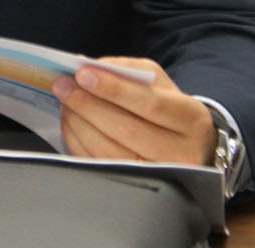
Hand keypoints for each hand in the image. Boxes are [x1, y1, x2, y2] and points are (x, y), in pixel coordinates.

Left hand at [52, 57, 215, 165]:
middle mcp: (180, 154)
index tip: (83, 74)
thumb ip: (128, 70)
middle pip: (125, 129)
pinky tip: (70, 122)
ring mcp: (158, 176)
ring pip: (108, 150)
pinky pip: (98, 163)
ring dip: (78, 122)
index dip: (114, 89)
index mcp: (192, 120)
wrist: (183, 146)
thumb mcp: (158, 83)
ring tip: (64, 101)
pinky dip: (78, 140)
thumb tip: (92, 68)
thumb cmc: (167, 107)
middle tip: (62, 86)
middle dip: (87, 104)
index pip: (150, 104)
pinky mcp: (134, 186)